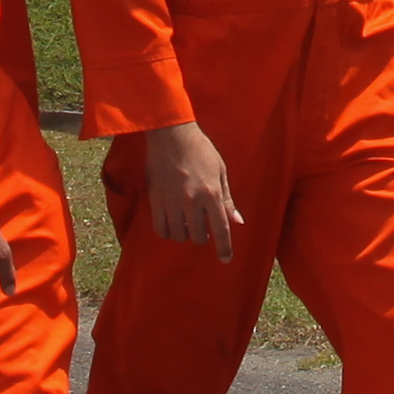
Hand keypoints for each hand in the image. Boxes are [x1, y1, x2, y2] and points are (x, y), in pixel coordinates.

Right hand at [122, 121, 240, 248]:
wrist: (172, 135)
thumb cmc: (200, 150)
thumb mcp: (220, 171)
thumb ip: (227, 199)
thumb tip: (237, 221)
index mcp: (211, 194)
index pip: (220, 229)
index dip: (224, 247)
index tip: (226, 259)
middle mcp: (192, 201)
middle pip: (198, 236)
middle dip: (202, 236)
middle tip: (200, 227)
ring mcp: (172, 201)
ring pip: (178, 235)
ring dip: (184, 234)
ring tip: (185, 224)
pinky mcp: (156, 199)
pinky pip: (160, 228)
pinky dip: (167, 231)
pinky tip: (171, 224)